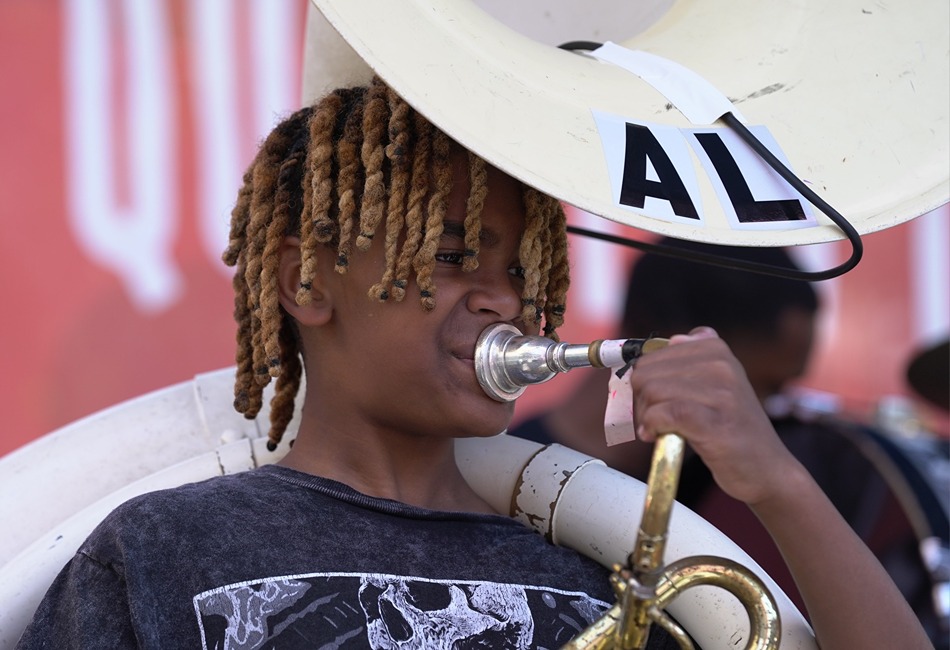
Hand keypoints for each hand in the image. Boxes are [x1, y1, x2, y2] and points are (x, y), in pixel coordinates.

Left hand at [630, 327, 799, 505]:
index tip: (656, 402)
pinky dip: (652, 427)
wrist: (767, 469)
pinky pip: (663, 413)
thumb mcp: (719, 386)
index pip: (651, 356)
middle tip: (655, 421)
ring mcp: (721, 392)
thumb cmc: (733, 430)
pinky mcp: (714, 421)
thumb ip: (695, 362)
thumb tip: (674, 339)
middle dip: (643, 400)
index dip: (645, 382)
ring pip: (651, 392)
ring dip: (646, 416)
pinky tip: (656, 437)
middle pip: (646, 373)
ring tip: (659, 430)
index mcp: (717, 350)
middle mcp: (721, 364)